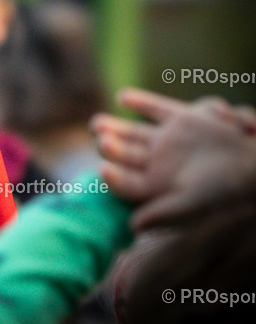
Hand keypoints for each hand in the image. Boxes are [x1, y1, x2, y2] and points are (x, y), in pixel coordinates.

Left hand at [91, 88, 255, 229]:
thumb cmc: (224, 192)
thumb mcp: (194, 204)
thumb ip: (164, 214)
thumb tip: (134, 226)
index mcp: (155, 186)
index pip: (127, 183)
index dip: (115, 178)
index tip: (103, 170)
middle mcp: (155, 163)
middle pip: (125, 154)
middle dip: (110, 147)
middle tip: (99, 140)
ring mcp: (165, 140)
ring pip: (134, 131)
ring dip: (116, 126)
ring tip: (98, 123)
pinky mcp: (179, 119)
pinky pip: (156, 109)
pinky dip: (142, 102)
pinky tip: (123, 97)